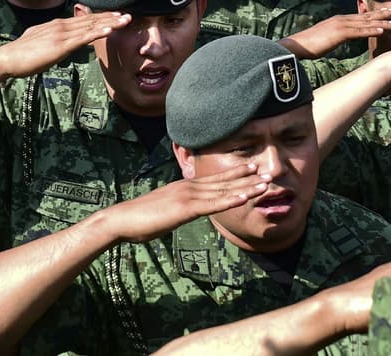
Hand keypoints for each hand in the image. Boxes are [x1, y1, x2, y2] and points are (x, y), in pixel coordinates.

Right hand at [0, 11, 131, 79]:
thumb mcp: (41, 41)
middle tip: (128, 15)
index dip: (101, 17)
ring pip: (90, 27)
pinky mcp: (61, 46)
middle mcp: (62, 26)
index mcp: (58, 25)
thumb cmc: (22, 54)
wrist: (8, 58)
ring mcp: (62, 34)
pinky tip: (110, 31)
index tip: (116, 15)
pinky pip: (83, 38)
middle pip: (91, 20)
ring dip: (110, 23)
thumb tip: (62, 43)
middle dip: (111, 17)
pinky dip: (98, 33)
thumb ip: (53, 40)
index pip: (84, 19)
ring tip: (125, 20)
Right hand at [110, 162, 272, 243]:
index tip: (254, 170)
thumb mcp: (166, 211)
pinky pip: (212, 204)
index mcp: (185, 187)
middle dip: (247, 178)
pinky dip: (230, 200)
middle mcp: (188, 186)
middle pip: (224, 181)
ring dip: (246, 187)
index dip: (236, 174)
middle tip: (269, 173)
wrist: (121, 220)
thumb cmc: (140, 219)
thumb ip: (180, 208)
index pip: (215, 179)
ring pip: (222, 190)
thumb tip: (188, 211)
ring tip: (266, 184)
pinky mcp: (184, 208)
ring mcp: (187, 195)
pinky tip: (245, 198)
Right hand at [278, 9, 390, 59]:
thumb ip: (334, 37)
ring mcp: (340, 25)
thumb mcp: (325, 38)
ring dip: (381, 22)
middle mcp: (341, 19)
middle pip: (365, 16)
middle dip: (381, 14)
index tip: (386, 14)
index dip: (374, 15)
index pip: (360, 17)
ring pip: (365, 23)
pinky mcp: (339, 33)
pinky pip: (359, 31)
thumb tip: (338, 39)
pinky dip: (371, 30)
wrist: (295, 45)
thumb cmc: (308, 45)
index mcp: (338, 21)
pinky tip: (382, 31)